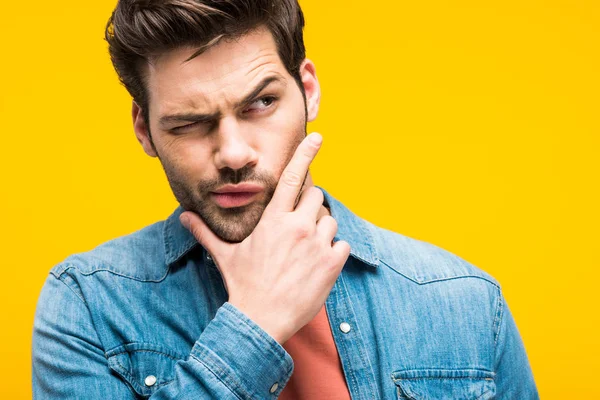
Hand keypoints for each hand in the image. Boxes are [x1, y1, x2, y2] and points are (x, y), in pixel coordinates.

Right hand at [180, 132, 350, 343]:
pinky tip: (317, 265)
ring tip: (305, 250)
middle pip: (316, 196)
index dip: (305, 153)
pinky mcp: (331, 263)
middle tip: (298, 227)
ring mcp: (317, 244)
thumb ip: (205, 232)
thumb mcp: (224, 255)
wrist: (261, 320)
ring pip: (330, 220)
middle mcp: (298, 226)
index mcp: (273, 219)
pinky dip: (333, 251)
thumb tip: (182, 216)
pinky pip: (341, 243)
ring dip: (321, 230)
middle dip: (309, 206)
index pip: (292, 177)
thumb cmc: (243, 285)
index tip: (317, 137)